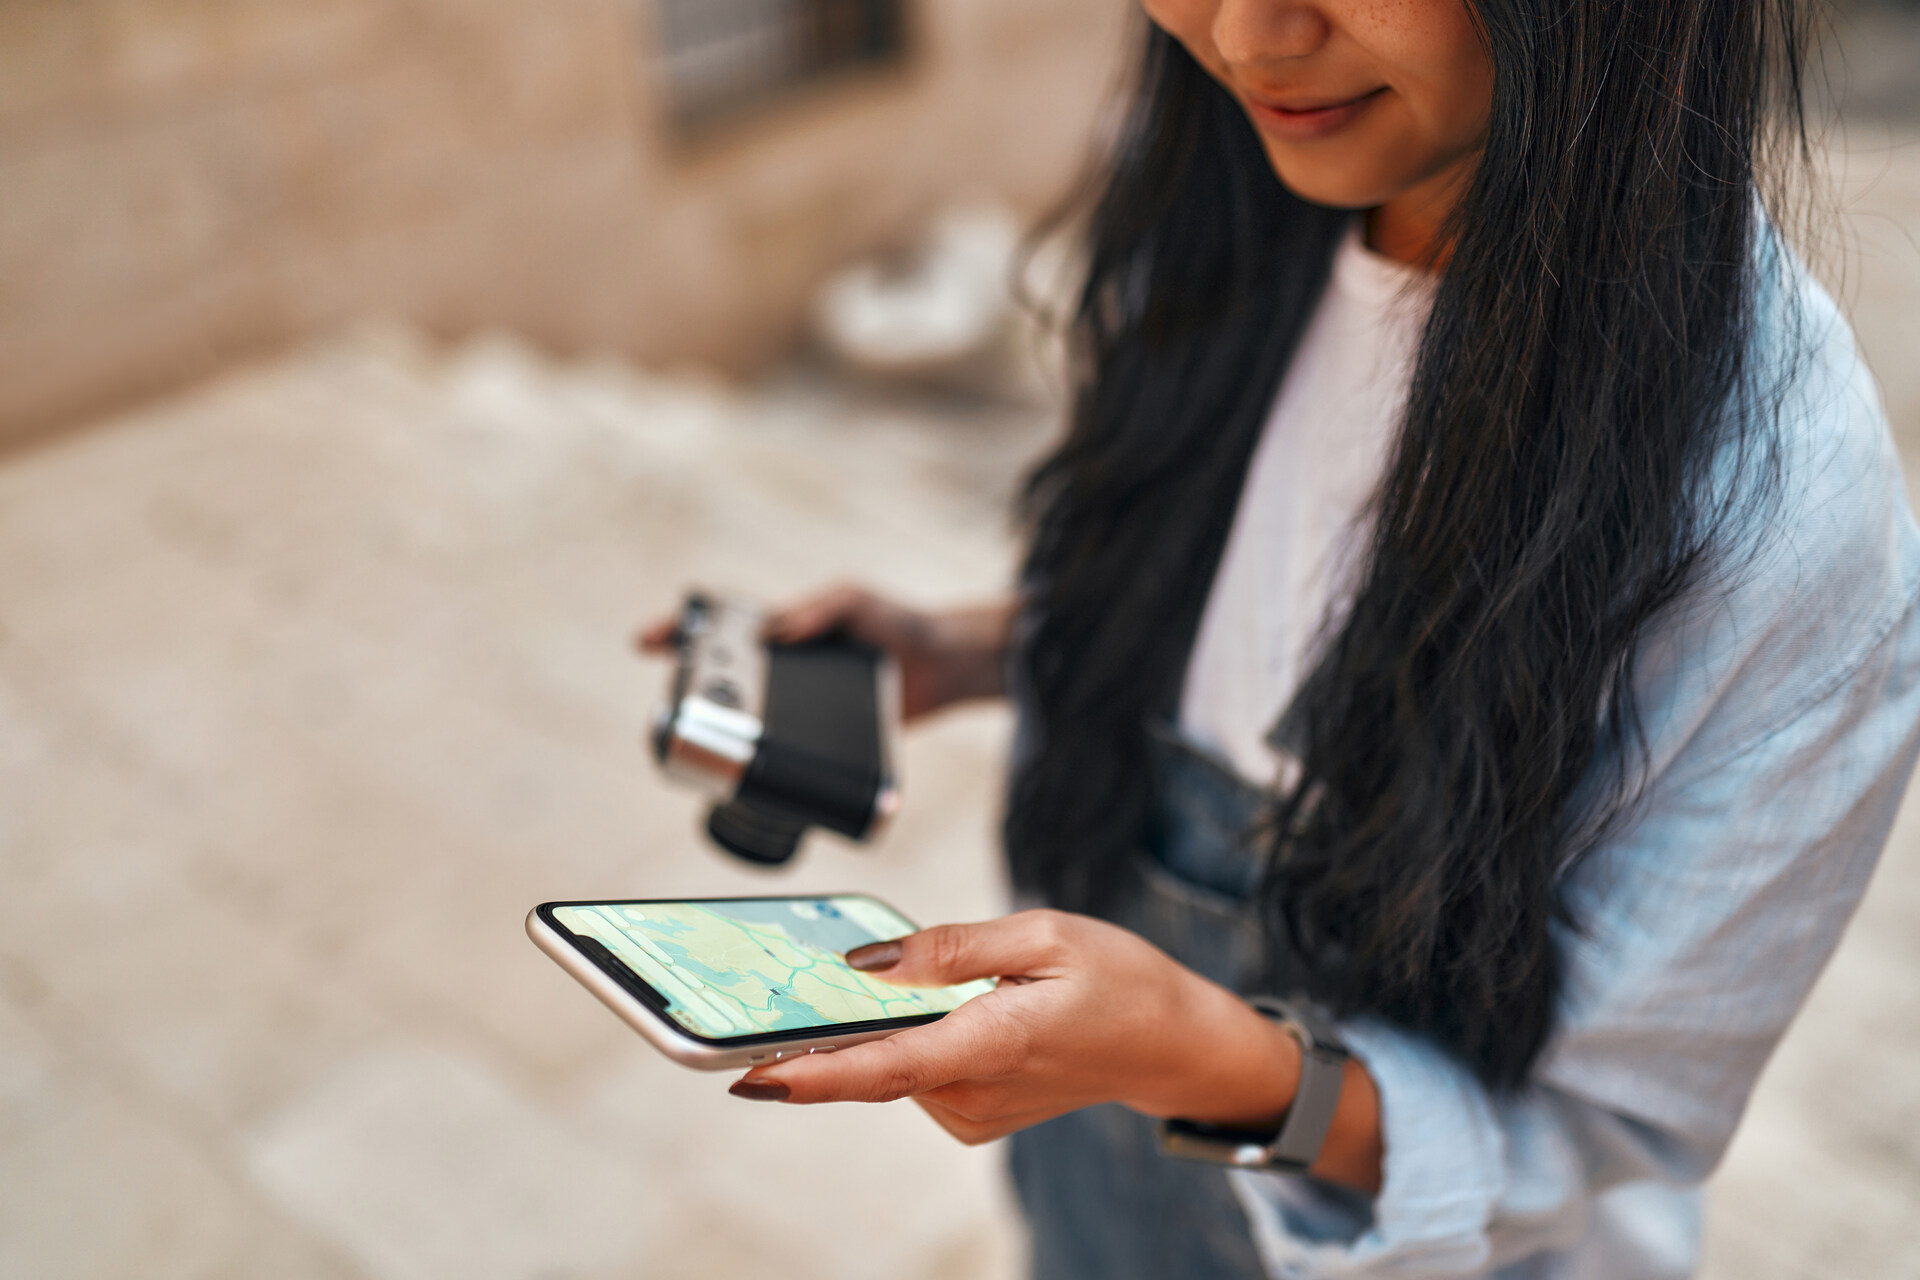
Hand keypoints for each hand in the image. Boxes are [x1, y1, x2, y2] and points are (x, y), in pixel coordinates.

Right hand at [635, 584, 1013, 720]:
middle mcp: (784, 665)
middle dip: (690, 683)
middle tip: (674, 696)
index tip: (650, 641)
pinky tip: (751, 768)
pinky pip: (785, 748)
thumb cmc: (899, 623)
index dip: (680, 631)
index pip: (721, 626)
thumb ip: (816, 610)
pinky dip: (764, 757)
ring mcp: (799, 703)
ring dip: (722, 724)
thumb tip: (772, 631)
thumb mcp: (855, 602)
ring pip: (747, 714)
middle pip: (722, 675)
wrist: (944, 667)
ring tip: (704, 731)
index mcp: (784, 626)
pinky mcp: (820, 736)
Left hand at [725, 910, 1303, 1144]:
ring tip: (942, 976)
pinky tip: (954, 1004)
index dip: (811, 1074)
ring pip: (896, 1061)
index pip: (883, 1068)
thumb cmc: (1119, 980)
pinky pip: (918, 1069)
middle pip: (877, 1060)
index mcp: (993, 1044)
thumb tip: (870, 965)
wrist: (1171, 1042)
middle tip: (802, 981)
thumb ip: (951, 948)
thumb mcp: (1043, 933)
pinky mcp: (973, 1114)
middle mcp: (976, 1092)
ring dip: (890, 1020)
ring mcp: (974, 1112)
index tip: (750, 1074)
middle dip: (838, 1023)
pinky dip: (915, 1036)